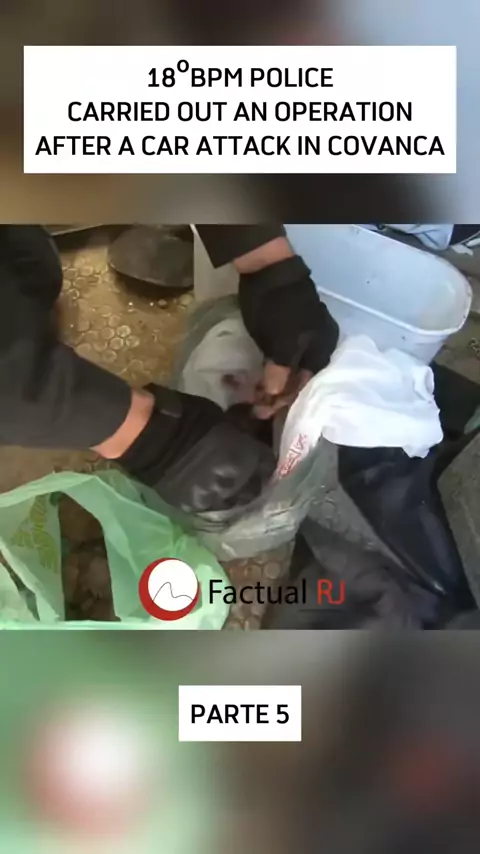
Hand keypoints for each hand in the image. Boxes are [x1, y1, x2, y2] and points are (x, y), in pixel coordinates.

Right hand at [118, 385, 274, 512]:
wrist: (149, 434)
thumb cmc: (188, 417)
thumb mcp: (223, 417)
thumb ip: (241, 429)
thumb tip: (252, 428)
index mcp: (246, 458)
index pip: (268, 464)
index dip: (264, 457)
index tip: (259, 451)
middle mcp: (234, 483)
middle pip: (254, 488)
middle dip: (253, 479)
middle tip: (247, 469)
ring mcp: (212, 498)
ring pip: (232, 500)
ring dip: (233, 491)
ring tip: (226, 480)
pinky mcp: (191, 506)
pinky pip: (209, 503)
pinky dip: (212, 495)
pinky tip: (207, 486)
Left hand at [238, 255, 338, 412]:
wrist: (267, 270)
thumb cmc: (278, 309)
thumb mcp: (280, 343)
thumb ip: (280, 372)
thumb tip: (274, 395)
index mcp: (324, 349)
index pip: (307, 385)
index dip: (285, 400)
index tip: (263, 411)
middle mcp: (320, 344)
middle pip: (300, 378)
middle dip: (278, 393)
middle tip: (256, 406)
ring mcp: (305, 335)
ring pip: (290, 368)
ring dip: (273, 381)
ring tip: (255, 394)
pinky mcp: (289, 328)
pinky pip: (282, 356)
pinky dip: (271, 368)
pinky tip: (259, 376)